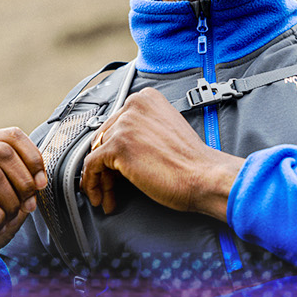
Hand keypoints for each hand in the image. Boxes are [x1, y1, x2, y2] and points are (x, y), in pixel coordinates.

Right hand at [0, 126, 44, 285]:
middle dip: (24, 182)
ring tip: (9, 217)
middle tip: (28, 204)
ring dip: (10, 202)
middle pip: (4, 152)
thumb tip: (39, 177)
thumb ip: (26, 177)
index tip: (41, 183)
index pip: (11, 135)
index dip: (33, 158)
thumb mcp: (14, 193)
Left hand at [79, 89, 246, 220]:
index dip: (114, 149)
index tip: (115, 167)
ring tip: (108, 197)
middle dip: (107, 166)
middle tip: (112, 187)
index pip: (116, 123)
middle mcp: (133, 106)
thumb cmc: (193, 162)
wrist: (205, 176)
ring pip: (96, 154)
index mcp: (147, 99)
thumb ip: (143, 131)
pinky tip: (99, 197)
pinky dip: (92, 185)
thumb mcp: (166, 132)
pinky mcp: (118, 146)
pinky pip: (91, 167)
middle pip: (104, 139)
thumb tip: (119, 148)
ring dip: (102, 180)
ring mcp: (125, 125)